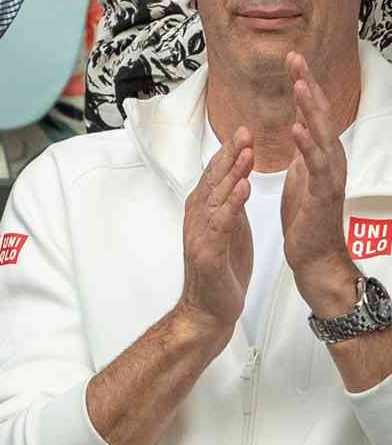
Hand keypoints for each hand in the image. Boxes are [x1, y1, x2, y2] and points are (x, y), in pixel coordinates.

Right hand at [174, 126, 253, 345]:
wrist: (209, 310)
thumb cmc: (221, 273)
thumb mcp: (231, 232)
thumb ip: (232, 207)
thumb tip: (240, 181)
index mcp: (204, 214)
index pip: (216, 177)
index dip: (228, 154)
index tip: (244, 133)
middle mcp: (198, 220)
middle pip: (213, 181)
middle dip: (229, 156)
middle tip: (244, 133)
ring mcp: (200, 236)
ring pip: (216, 198)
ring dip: (231, 174)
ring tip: (246, 153)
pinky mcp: (207, 253)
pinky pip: (221, 224)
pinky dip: (232, 205)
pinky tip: (244, 189)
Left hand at [282, 51, 363, 317]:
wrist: (313, 255)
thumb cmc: (306, 217)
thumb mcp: (300, 177)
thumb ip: (302, 153)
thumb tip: (300, 128)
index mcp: (319, 153)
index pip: (311, 112)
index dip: (303, 85)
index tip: (291, 60)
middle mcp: (328, 158)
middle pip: (318, 114)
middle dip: (307, 85)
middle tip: (295, 58)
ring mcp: (329, 175)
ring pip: (321, 134)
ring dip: (309, 108)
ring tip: (298, 84)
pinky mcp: (323, 193)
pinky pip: (315, 166)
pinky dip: (306, 145)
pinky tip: (297, 128)